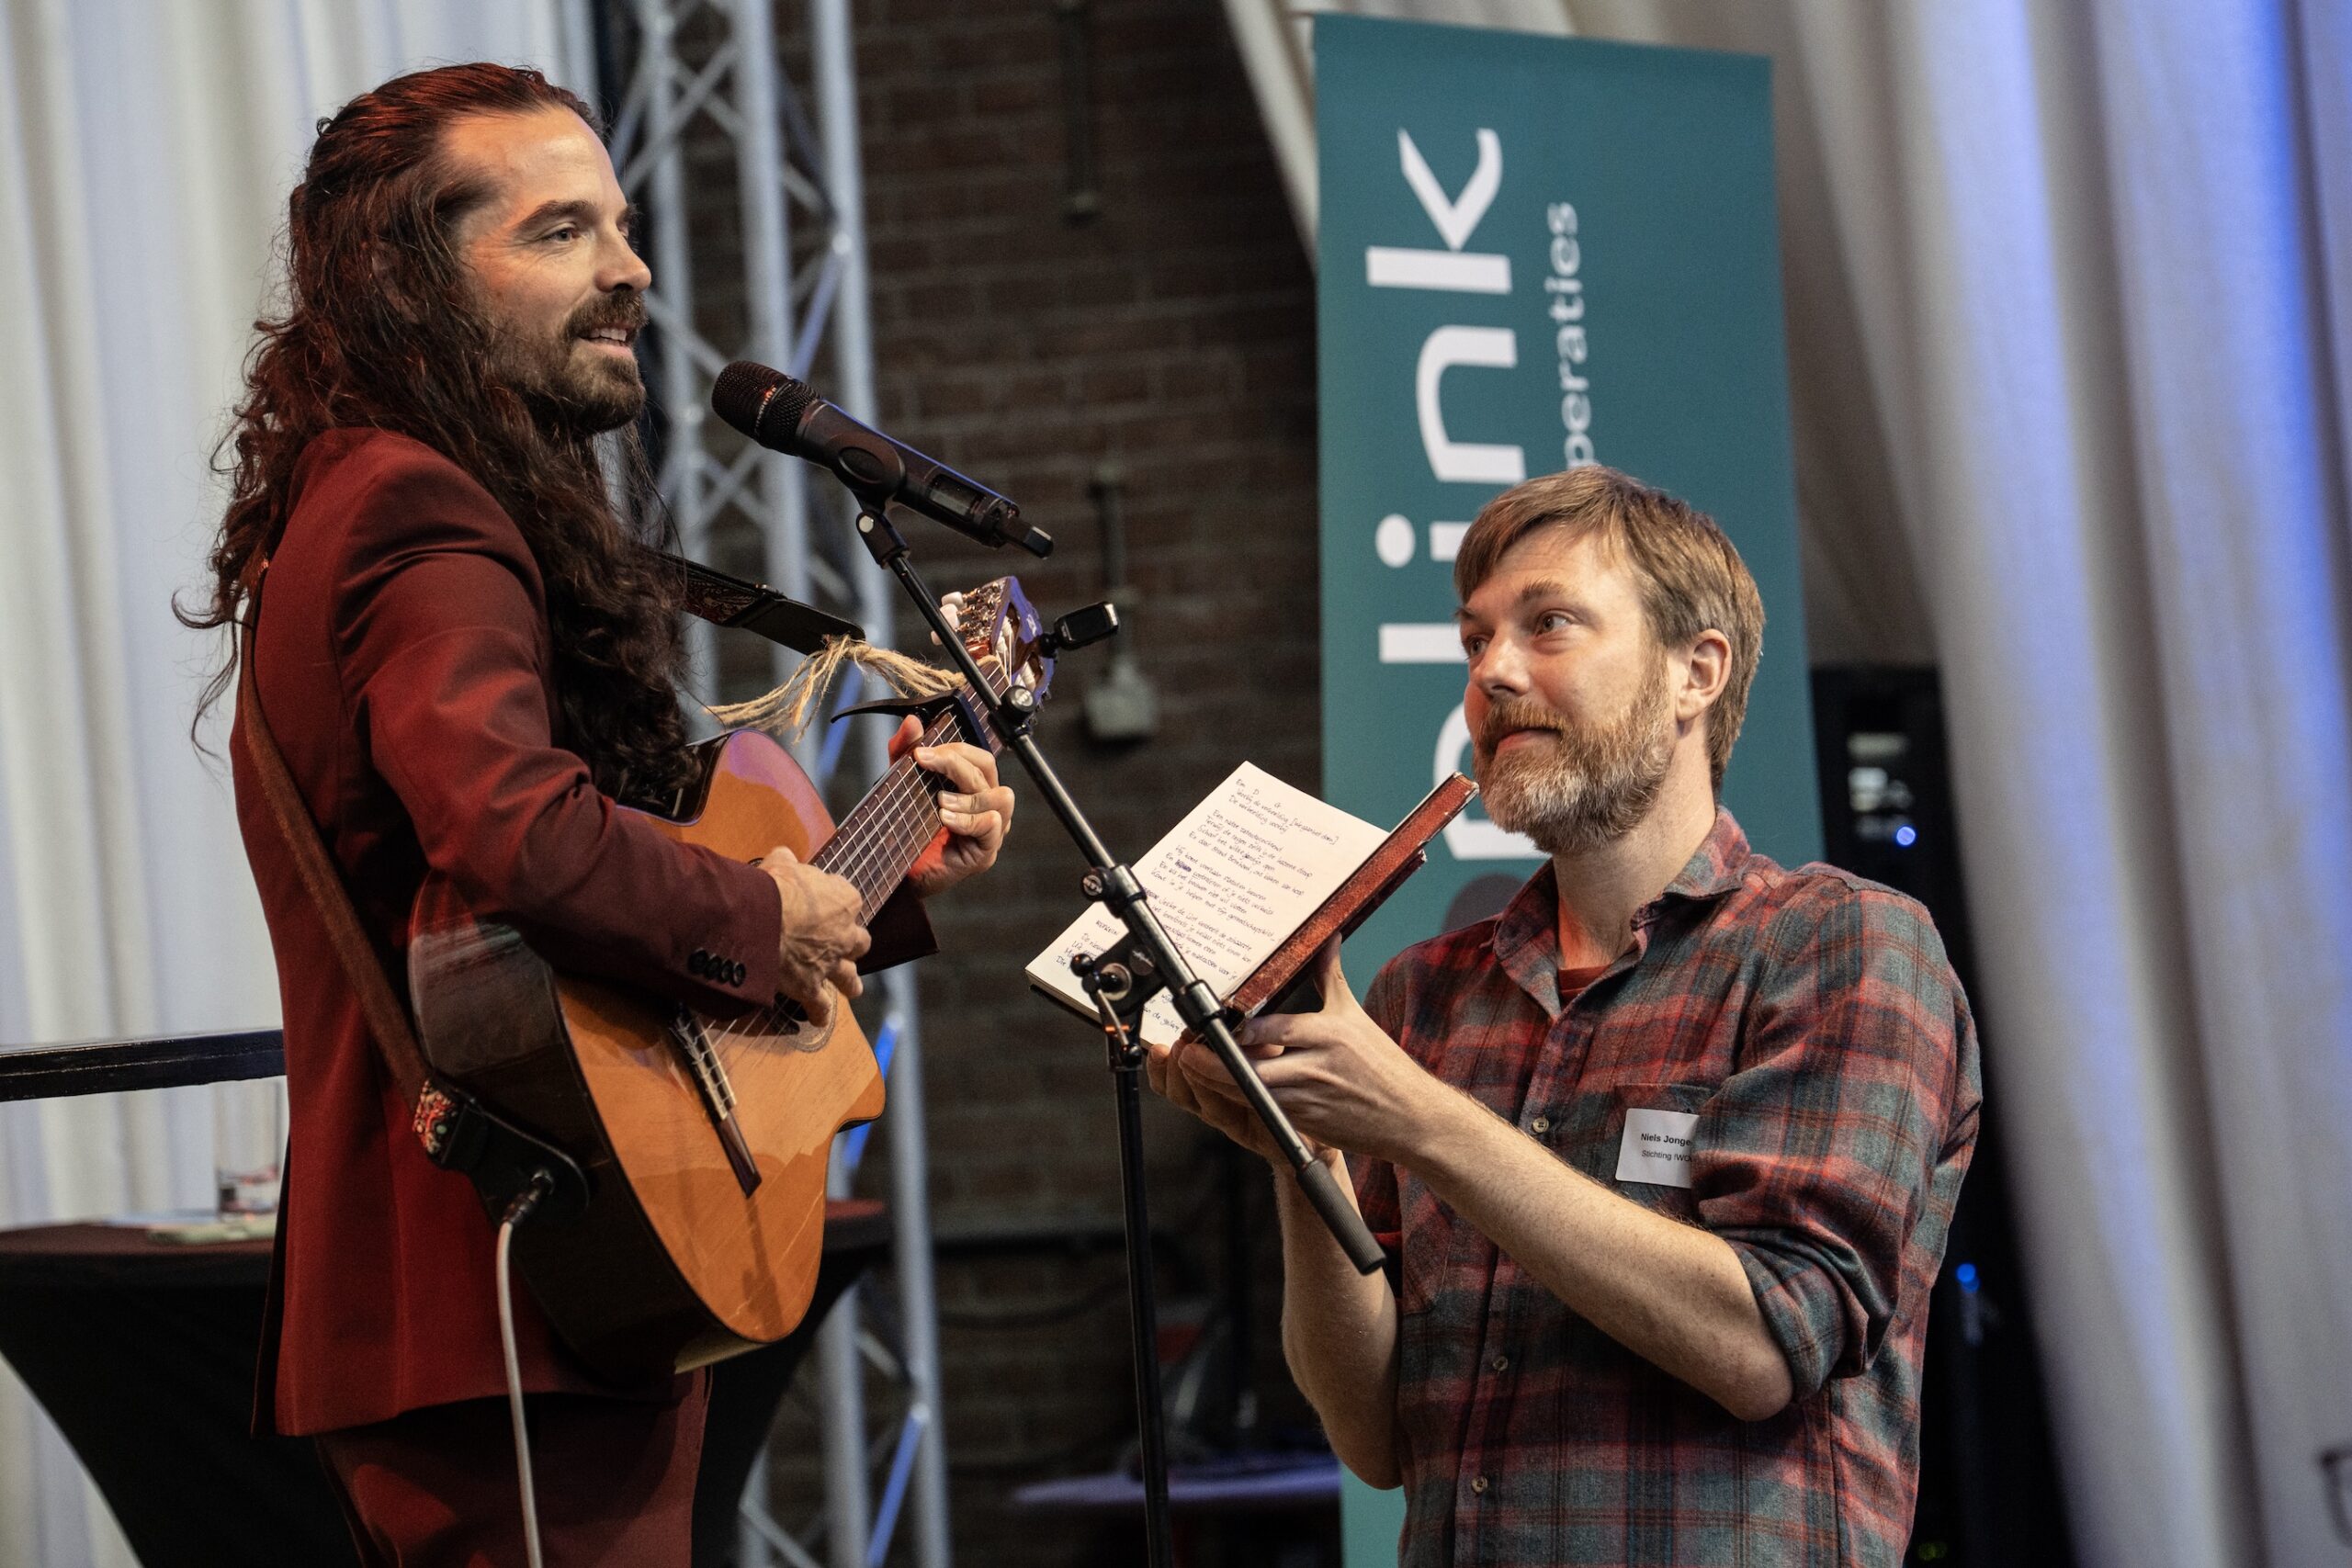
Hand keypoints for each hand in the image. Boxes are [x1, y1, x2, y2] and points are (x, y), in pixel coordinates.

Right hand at [760, 845, 868, 1023]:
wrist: (760, 920)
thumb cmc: (773, 887)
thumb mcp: (781, 864)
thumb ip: (788, 861)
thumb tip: (784, 856)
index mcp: (844, 899)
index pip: (850, 899)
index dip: (837, 901)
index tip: (823, 902)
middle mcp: (845, 934)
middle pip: (860, 941)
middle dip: (852, 943)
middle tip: (842, 943)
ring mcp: (831, 963)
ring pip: (850, 978)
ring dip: (848, 983)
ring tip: (849, 987)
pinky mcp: (811, 987)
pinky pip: (820, 1006)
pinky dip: (818, 1013)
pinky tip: (818, 1019)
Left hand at [889, 715, 1013, 896]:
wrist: (897, 874)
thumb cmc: (905, 831)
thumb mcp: (901, 785)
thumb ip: (904, 753)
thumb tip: (912, 722)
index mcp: (973, 788)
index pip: (979, 758)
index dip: (955, 749)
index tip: (921, 751)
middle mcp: (987, 806)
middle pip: (989, 771)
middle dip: (956, 763)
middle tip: (926, 763)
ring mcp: (991, 831)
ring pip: (1000, 798)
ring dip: (967, 795)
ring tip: (939, 801)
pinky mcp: (985, 853)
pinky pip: (991, 827)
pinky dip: (968, 820)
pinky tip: (945, 819)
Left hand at [1155, 940, 1436, 1164]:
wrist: (1411, 1117)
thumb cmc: (1382, 1065)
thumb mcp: (1354, 1015)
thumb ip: (1330, 976)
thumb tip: (1328, 935)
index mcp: (1328, 1034)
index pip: (1274, 1029)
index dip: (1239, 1028)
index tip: (1213, 1020)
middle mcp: (1317, 1067)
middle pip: (1255, 1068)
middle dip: (1217, 1062)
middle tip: (1188, 1049)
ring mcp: (1311, 1100)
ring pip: (1254, 1094)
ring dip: (1220, 1084)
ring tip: (1193, 1068)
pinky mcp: (1308, 1124)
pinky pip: (1267, 1113)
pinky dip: (1243, 1101)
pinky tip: (1222, 1090)